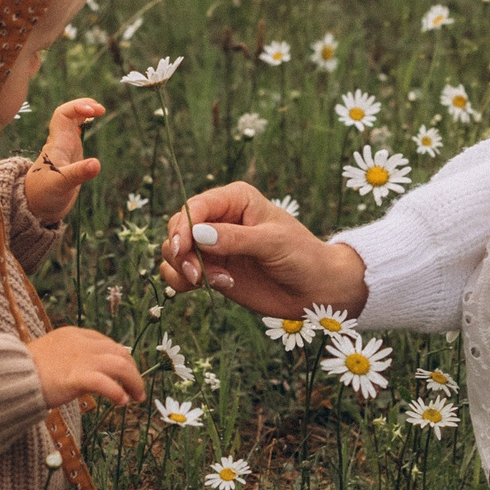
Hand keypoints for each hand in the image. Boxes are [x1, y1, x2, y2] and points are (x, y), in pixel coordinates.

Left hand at [22, 98, 104, 225]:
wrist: (36, 208)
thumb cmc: (43, 195)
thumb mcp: (62, 184)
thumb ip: (78, 173)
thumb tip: (96, 164)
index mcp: (57, 143)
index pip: (63, 114)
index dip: (78, 107)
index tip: (95, 111)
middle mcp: (60, 143)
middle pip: (69, 114)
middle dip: (84, 106)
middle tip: (102, 110)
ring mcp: (65, 150)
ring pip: (72, 123)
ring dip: (84, 113)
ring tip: (100, 112)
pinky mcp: (70, 159)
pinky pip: (76, 135)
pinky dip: (85, 126)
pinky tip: (92, 125)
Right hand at [28, 326, 143, 408]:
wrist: (9, 375)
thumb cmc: (24, 369)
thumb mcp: (50, 354)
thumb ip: (68, 357)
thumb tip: (82, 371)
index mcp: (74, 334)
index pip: (108, 343)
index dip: (121, 358)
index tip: (126, 372)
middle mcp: (82, 343)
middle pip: (119, 352)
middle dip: (132, 370)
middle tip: (137, 389)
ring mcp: (80, 359)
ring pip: (120, 365)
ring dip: (133, 381)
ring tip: (136, 397)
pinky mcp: (77, 377)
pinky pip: (106, 383)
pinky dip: (118, 392)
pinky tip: (122, 401)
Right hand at [158, 181, 368, 319]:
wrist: (315, 289)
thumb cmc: (302, 256)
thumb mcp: (273, 243)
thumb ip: (235, 238)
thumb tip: (198, 235)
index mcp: (235, 200)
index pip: (196, 207)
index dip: (183, 227)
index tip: (181, 250)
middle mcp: (220, 219)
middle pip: (178, 228)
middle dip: (180, 252)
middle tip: (198, 275)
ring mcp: (213, 246)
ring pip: (174, 253)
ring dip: (183, 269)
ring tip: (213, 282)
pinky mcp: (211, 270)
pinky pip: (180, 273)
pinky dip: (185, 283)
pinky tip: (216, 286)